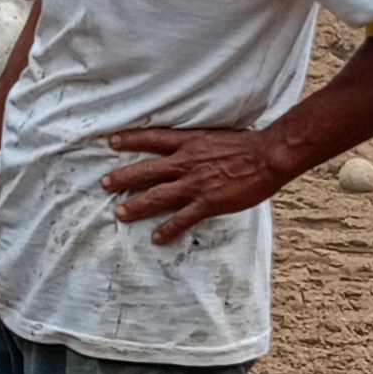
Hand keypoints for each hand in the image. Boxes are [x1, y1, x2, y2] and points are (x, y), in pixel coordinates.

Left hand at [101, 122, 280, 244]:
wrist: (267, 157)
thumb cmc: (248, 144)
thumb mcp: (216, 135)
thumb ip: (200, 143)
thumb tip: (192, 145)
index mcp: (188, 143)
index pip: (153, 139)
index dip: (131, 139)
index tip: (112, 141)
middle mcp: (185, 163)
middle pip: (146, 170)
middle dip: (122, 178)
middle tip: (104, 183)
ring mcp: (194, 184)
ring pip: (157, 196)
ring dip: (136, 205)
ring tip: (119, 213)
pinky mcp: (207, 203)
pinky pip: (182, 219)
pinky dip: (168, 230)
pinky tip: (157, 238)